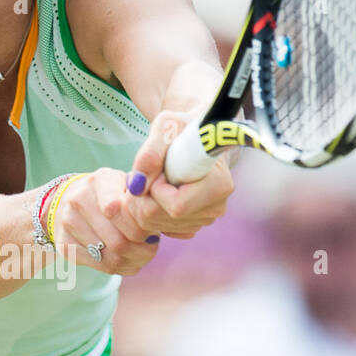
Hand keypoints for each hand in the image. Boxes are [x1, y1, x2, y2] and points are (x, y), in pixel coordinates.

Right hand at [47, 168, 162, 275]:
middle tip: (153, 246)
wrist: (67, 201)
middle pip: (117, 241)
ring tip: (143, 254)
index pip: (118, 211)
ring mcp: (68, 225)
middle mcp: (78, 201)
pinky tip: (129, 260)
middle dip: (142, 249)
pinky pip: (100, 266)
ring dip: (134, 260)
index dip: (140, 227)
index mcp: (98, 182)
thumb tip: (158, 220)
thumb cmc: (108, 193)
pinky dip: (121, 267)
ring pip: (111, 258)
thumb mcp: (125, 185)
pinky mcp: (65, 246)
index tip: (152, 231)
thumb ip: (142, 198)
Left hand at [122, 109, 234, 240]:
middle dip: (142, 196)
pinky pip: (157, 228)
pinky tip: (156, 192)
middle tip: (145, 173)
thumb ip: (150, 153)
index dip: (156, 188)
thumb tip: (136, 186)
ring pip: (154, 225)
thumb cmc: (183, 127)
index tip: (159, 169)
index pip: (176, 205)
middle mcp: (216, 207)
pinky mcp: (192, 225)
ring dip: (142, 202)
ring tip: (152, 178)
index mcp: (219, 185)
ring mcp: (205, 219)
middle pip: (160, 218)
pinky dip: (148, 211)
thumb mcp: (167, 127)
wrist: (195, 136)